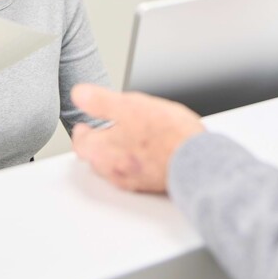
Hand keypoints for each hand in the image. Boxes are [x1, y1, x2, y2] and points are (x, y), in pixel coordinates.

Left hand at [71, 84, 204, 192]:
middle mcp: (113, 171)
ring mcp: (131, 181)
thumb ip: (101, 101)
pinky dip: (134, 161)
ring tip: (129, 136)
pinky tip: (148, 149)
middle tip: (106, 129)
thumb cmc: (167, 134)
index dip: (83, 129)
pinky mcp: (150, 185)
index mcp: (103, 151)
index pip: (81, 142)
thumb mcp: (130, 106)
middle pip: (96, 157)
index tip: (86, 123)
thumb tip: (79, 94)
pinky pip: (134, 172)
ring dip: (116, 152)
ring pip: (114, 165)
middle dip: (99, 142)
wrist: (198, 160)